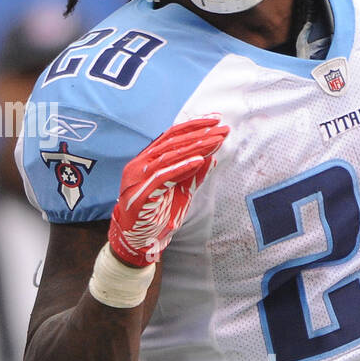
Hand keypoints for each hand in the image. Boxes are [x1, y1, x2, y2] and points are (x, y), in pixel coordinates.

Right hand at [108, 116, 229, 266]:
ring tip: (216, 141)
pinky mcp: (141, 193)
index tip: (216, 119)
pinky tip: (199, 161)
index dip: (194, 126)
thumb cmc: (156, 215)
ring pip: (169, 156)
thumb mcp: (180, 192)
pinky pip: (164, 176)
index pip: (171, 136)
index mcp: (147, 160)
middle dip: (200, 134)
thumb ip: (192, 175)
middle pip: (172, 142)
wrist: (137, 241)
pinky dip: (182, 167)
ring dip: (196, 147)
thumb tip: (210, 158)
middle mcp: (140, 164)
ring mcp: (138, 178)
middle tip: (223, 128)